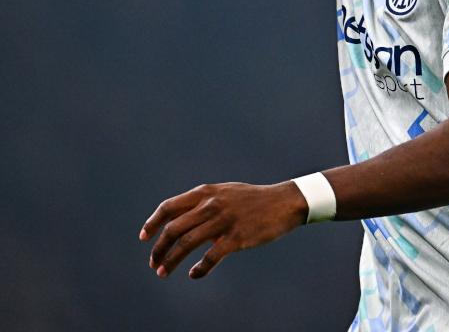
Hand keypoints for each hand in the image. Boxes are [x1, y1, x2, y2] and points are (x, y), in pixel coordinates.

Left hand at [140, 181, 307, 278]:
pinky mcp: (237, 237)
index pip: (169, 207)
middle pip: (173, 229)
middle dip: (158, 249)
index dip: (152, 223)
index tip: (144, 237)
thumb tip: (184, 224)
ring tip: (163, 273)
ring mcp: (224, 221)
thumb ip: (203, 204)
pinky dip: (199, 269)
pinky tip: (195, 274)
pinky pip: (210, 257)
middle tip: (153, 263)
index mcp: (206, 193)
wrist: (285, 202)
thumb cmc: (254, 200)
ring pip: (186, 244)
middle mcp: (211, 205)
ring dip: (170, 261)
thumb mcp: (226, 194)